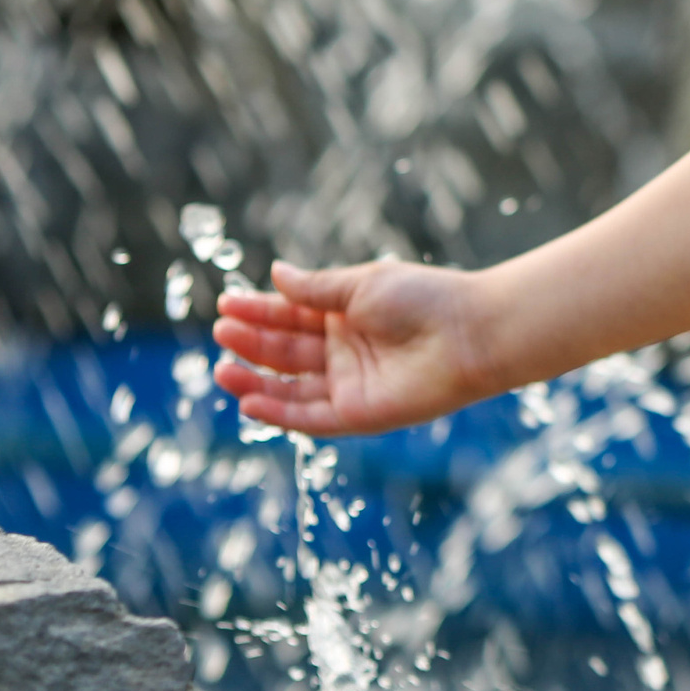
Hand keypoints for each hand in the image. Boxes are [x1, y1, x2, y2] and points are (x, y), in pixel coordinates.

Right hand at [211, 259, 496, 435]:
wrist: (468, 334)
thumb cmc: (423, 299)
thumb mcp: (362, 285)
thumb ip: (316, 289)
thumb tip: (276, 273)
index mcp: (346, 315)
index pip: (291, 314)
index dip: (258, 311)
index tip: (225, 304)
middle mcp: (344, 351)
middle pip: (286, 351)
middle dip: (252, 342)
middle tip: (221, 332)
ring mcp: (349, 384)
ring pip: (290, 388)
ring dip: (255, 381)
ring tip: (223, 370)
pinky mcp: (358, 414)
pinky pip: (310, 417)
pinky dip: (279, 413)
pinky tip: (249, 402)